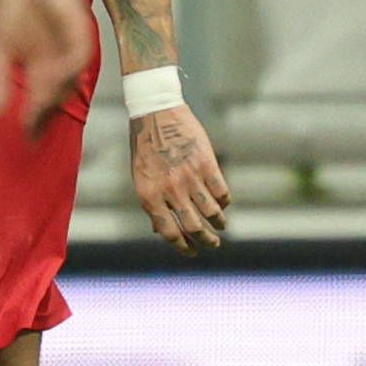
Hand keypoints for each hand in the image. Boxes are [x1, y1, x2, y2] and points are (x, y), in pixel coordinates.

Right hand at [0, 0, 94, 131]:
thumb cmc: (13, 3)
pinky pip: (78, 55)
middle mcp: (58, 62)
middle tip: (33, 136)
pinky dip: (66, 68)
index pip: (39, 101)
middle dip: (45, 116)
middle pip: (56, 96)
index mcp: (39, 67)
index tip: (26, 142)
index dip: (34, 121)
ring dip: (53, 96)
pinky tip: (51, 76)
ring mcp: (70, 47)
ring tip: (37, 112)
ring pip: (68, 80)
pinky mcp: (80, 30)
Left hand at [128, 104, 231, 252]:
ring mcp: (189, 177)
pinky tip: (223, 204)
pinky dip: (224, 202)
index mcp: (149, 196)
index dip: (182, 247)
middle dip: (206, 241)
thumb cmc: (145, 148)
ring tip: (221, 226)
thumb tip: (161, 230)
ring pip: (211, 212)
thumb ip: (152, 203)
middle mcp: (170, 190)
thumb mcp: (141, 178)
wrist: (156, 113)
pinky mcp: (206, 164)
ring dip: (219, 223)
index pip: (169, 232)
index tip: (191, 251)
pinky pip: (222, 192)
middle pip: (194, 226)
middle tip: (213, 244)